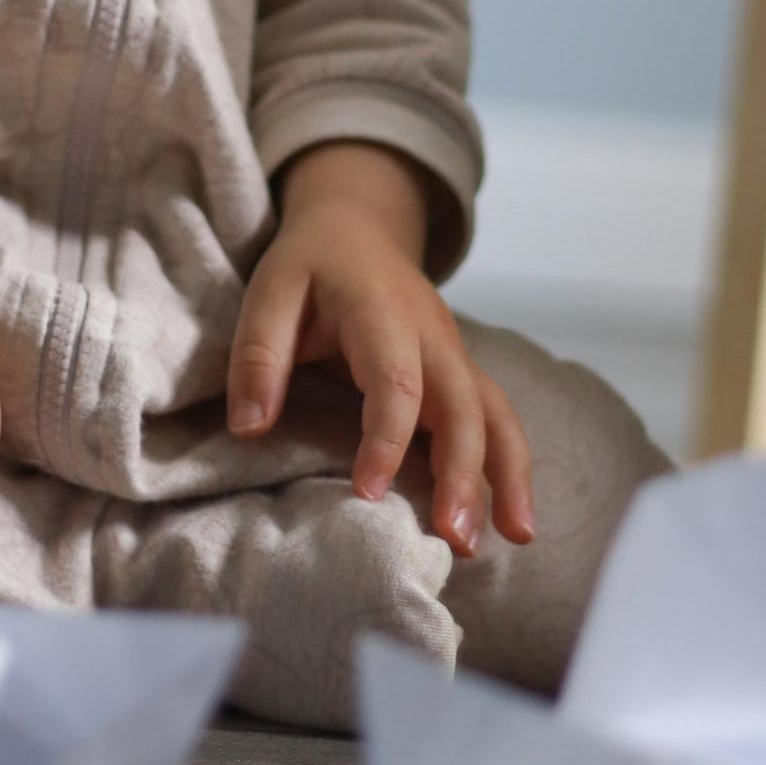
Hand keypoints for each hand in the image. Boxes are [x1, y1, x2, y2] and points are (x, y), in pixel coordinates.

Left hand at [226, 141, 533, 557]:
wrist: (358, 226)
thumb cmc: (311, 264)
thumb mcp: (270, 292)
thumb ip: (257, 356)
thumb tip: (249, 426)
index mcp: (383, 310)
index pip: (397, 381)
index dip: (388, 438)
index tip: (369, 492)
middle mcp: (433, 335)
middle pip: (463, 405)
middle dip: (465, 472)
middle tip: (455, 537)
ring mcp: (453, 355)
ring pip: (495, 414)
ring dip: (506, 476)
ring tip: (516, 538)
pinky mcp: (459, 375)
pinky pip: (495, 421)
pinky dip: (509, 469)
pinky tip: (513, 522)